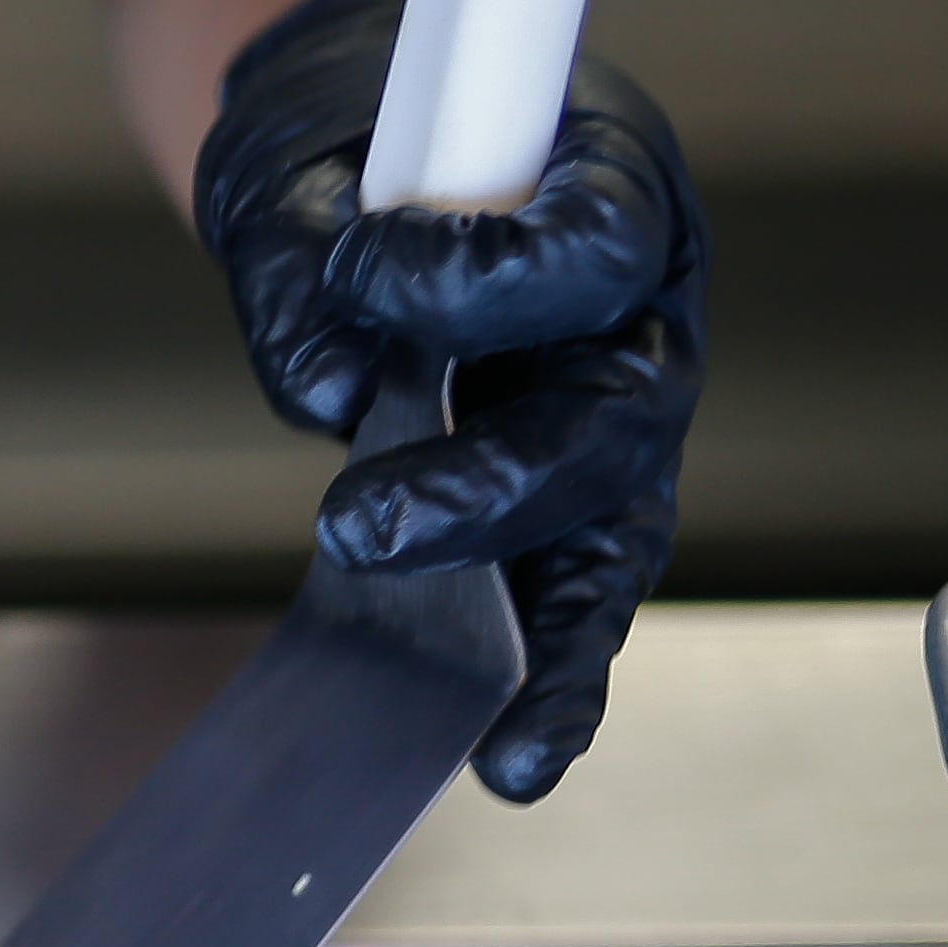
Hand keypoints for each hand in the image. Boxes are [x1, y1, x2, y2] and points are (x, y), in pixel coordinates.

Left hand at [194, 0, 703, 800]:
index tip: (366, 269)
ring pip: (608, 541)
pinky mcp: (567, 518)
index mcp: (606, 211)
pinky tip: (516, 762)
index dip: (478, 278)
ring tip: (490, 732)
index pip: (585, 254)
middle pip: (604, 430)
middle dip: (483, 495)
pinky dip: (549, 690)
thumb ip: (313, 284)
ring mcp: (610, 430)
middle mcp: (635, 329)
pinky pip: (574, 610)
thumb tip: (328, 388)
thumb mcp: (315, 197)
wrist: (366, 196)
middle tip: (355, 533)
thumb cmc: (362, 184)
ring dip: (541, 642)